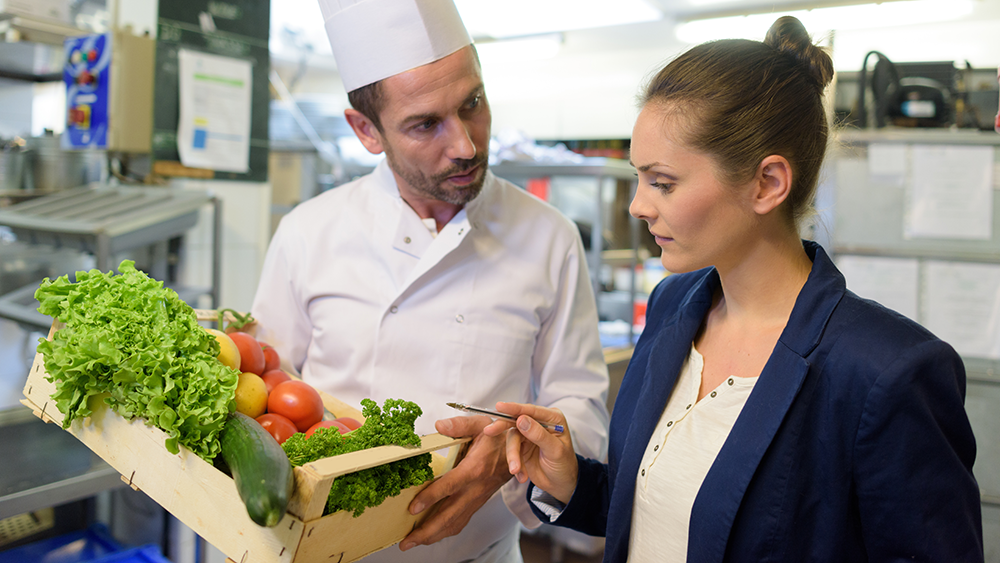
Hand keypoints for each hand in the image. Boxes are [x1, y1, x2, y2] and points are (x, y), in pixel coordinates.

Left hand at [399, 415, 511, 550]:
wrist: (521, 452)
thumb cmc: (499, 438)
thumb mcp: (481, 424)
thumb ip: (460, 425)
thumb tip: (440, 426)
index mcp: (475, 469)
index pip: (450, 486)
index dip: (430, 498)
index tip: (412, 508)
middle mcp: (475, 489)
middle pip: (449, 516)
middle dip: (426, 531)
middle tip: (406, 541)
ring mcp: (476, 499)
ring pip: (454, 523)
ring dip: (433, 536)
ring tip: (412, 542)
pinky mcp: (477, 503)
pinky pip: (460, 522)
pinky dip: (444, 532)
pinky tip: (432, 534)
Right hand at [484, 402, 578, 504]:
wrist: (560, 484)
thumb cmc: (564, 464)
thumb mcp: (555, 450)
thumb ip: (539, 434)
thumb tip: (521, 420)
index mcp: (551, 418)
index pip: (531, 410)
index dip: (514, 408)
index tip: (500, 406)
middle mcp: (538, 423)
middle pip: (516, 420)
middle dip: (503, 427)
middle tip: (489, 431)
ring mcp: (528, 434)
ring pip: (512, 439)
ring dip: (512, 456)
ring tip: (516, 470)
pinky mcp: (521, 447)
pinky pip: (512, 451)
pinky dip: (515, 464)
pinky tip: (522, 475)